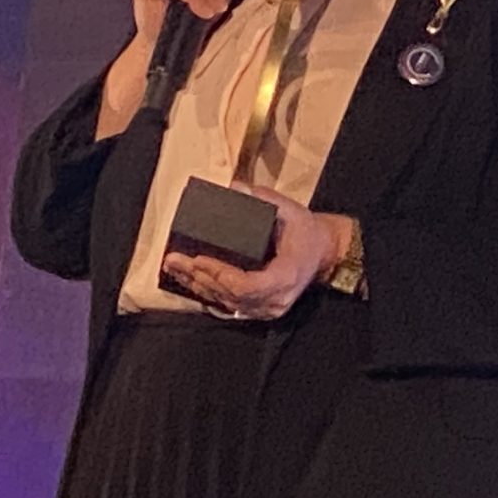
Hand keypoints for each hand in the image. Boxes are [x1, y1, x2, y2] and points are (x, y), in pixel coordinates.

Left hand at [162, 187, 346, 322]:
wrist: (323, 253)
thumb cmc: (306, 231)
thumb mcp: (291, 210)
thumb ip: (264, 198)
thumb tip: (235, 187)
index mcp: (286, 275)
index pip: (246, 285)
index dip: (219, 274)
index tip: (199, 258)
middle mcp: (276, 299)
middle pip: (230, 295)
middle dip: (199, 277)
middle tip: (174, 259)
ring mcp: (268, 309)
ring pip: (226, 303)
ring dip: (197, 286)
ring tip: (174, 268)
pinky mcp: (260, 310)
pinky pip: (230, 305)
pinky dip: (207, 292)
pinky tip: (189, 280)